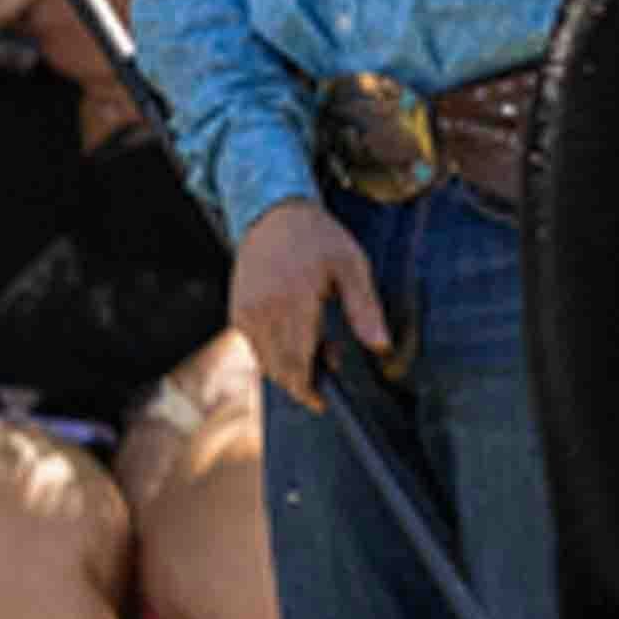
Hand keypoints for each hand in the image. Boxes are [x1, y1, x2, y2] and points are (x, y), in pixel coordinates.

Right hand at [230, 198, 389, 411]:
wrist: (272, 215)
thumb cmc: (318, 239)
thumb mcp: (352, 266)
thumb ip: (365, 309)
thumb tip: (381, 347)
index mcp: (293, 302)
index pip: (296, 364)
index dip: (309, 391)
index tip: (324, 403)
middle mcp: (263, 312)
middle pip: (279, 369)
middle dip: (305, 380)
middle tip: (333, 361)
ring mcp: (246, 312)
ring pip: (266, 361)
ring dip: (291, 366)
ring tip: (319, 341)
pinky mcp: (237, 311)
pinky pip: (255, 346)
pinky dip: (275, 352)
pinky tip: (297, 332)